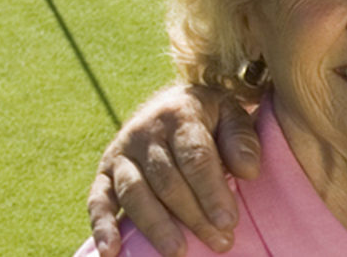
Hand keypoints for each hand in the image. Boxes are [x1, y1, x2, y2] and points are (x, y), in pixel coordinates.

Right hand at [87, 84, 261, 256]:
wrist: (169, 104)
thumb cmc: (209, 118)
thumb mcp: (232, 115)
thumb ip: (242, 139)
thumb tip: (248, 171)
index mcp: (179, 114)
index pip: (195, 157)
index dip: (212, 191)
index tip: (229, 221)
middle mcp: (144, 132)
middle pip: (168, 181)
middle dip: (194, 216)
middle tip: (219, 243)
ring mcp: (121, 153)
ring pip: (135, 193)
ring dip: (156, 226)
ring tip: (177, 252)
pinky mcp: (104, 173)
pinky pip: (98, 200)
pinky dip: (102, 226)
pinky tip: (110, 252)